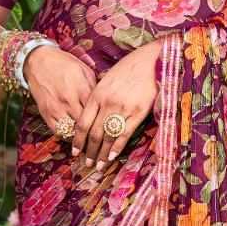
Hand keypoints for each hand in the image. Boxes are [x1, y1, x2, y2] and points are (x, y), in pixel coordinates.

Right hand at [25, 43, 96, 137]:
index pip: (97, 114)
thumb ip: (95, 89)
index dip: (104, 124)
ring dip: (81, 138)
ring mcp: (57, 108)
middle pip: (86, 126)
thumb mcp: (85, 71)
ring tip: (89, 143)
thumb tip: (105, 104)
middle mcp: (69, 100)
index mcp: (82, 89)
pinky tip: (73, 137)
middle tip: (101, 141)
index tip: (110, 131)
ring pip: (72, 132)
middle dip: (94, 135)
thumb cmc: (64, 64)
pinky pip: (58, 131)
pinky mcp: (46, 113)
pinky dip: (67, 136)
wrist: (39, 60)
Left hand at [70, 39, 162, 167]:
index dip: (77, 140)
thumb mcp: (107, 79)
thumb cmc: (129, 68)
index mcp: (97, 94)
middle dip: (89, 151)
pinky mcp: (139, 112)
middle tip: (86, 164)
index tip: (75, 151)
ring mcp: (123, 108)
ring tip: (98, 166)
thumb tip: (91, 116)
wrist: (151, 60)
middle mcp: (107, 103)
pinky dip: (117, 147)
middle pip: (94, 133)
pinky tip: (113, 157)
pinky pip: (125, 134)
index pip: (82, 123)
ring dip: (102, 154)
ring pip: (108, 137)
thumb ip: (98, 97)